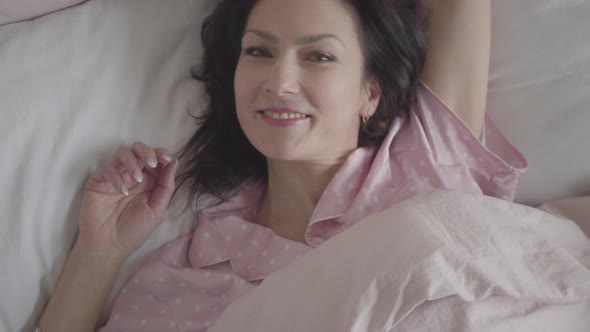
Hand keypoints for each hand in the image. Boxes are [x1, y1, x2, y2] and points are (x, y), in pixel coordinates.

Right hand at [75, 142, 177, 259]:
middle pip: (139, 150)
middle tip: (151, 163)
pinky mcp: (98, 181)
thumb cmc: (134, 230)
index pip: (155, 159)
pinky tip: (121, 191)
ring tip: (137, 178)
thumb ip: (166, 186)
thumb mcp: (157, 209)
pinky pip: (107, 168)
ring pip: (122, 153)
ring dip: (132, 161)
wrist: (110, 246)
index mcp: (149, 181)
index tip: (167, 159)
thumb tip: (174, 162)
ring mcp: (115, 176)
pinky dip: (116, 176)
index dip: (161, 154)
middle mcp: (132, 175)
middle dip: (146, 152)